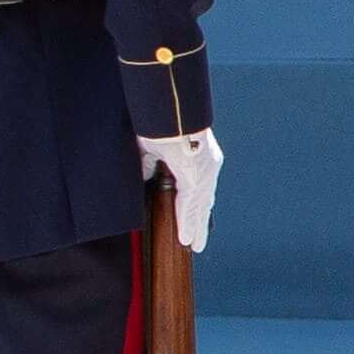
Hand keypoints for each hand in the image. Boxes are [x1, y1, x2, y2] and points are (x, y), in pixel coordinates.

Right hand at [136, 129, 222, 253]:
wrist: (168, 108)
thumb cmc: (159, 121)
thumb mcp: (153, 148)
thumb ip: (150, 166)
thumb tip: (146, 180)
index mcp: (199, 156)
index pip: (199, 187)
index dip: (195, 206)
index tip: (195, 220)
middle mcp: (207, 164)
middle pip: (204, 200)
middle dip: (200, 221)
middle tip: (198, 241)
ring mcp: (204, 170)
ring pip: (200, 206)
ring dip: (196, 227)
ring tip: (194, 245)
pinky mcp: (196, 175)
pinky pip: (191, 205)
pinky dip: (188, 222)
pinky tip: (186, 238)